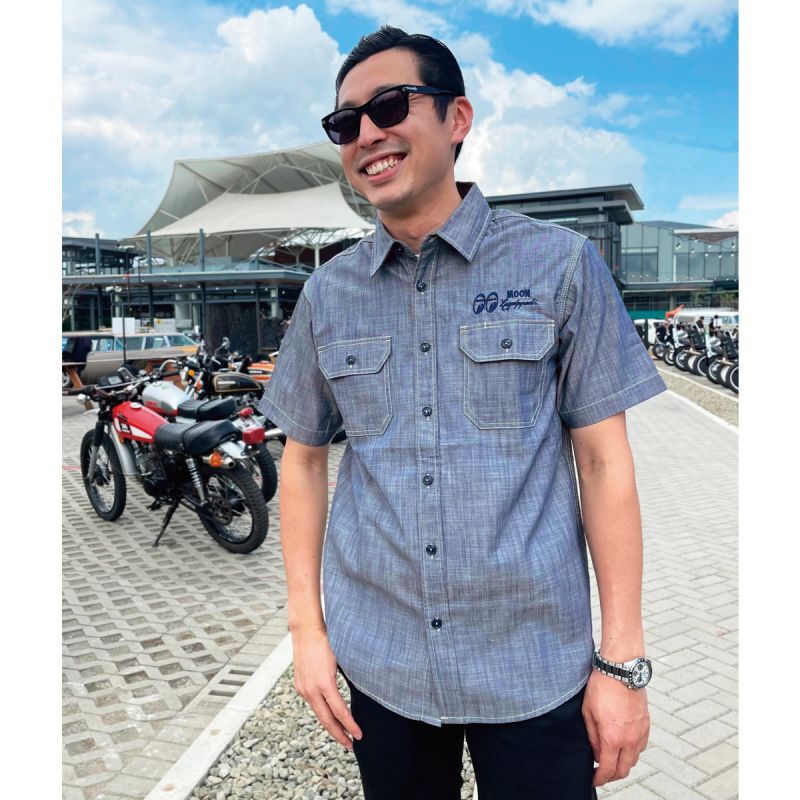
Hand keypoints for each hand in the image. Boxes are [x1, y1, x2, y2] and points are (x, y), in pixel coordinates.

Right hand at [291, 627, 362, 750]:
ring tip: (342, 734)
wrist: (306, 632)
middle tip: (351, 745)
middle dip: (339, 735)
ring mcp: (304, 689)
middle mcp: (312, 690)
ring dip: (330, 725)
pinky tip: (330, 716)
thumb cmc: (327, 642)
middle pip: (327, 720)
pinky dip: (322, 713)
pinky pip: (313, 704)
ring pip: (319, 714)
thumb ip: (349, 678)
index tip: (359, 735)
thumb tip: (364, 690)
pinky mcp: (300, 686)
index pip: (340, 712)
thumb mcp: (341, 660)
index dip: (350, 726)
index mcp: (325, 684)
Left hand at [582, 669, 649, 786]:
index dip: (600, 778)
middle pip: (624, 770)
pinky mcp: (646, 725)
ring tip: (612, 759)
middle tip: (602, 773)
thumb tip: (596, 752)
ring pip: (634, 759)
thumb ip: (592, 736)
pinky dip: (632, 751)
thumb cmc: (601, 687)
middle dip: (612, 776)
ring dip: (623, 763)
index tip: (594, 780)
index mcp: (612, 738)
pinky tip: (623, 745)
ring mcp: (640, 733)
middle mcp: (630, 739)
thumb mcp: (588, 712)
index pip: (608, 769)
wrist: (621, 670)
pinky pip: (641, 746)